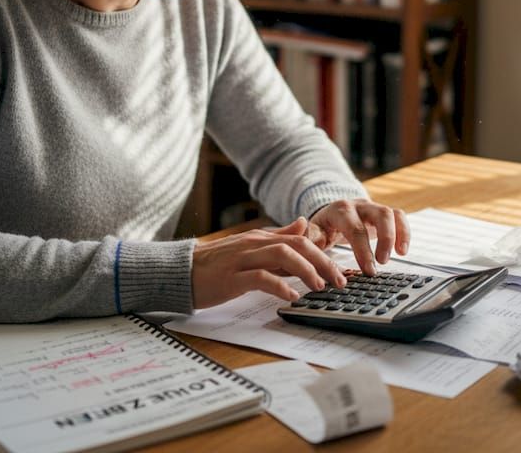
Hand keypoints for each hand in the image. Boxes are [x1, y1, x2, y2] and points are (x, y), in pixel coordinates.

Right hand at [191, 217, 347, 308]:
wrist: (181, 272)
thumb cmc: (217, 264)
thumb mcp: (250, 247)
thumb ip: (278, 236)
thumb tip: (304, 224)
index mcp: (260, 238)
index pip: (300, 239)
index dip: (324, 254)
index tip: (340, 271)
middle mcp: (254, 244)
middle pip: (297, 245)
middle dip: (323, 262)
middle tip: (339, 281)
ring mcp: (242, 259)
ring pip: (283, 255)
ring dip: (307, 271)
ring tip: (320, 287)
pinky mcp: (231, 278)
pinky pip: (260, 278)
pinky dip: (280, 286)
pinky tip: (292, 297)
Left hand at [309, 199, 409, 274]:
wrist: (330, 214)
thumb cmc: (322, 227)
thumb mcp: (313, 232)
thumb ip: (310, 237)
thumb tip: (309, 243)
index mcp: (339, 210)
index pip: (354, 227)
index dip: (363, 249)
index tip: (368, 269)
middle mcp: (359, 205)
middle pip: (379, 215)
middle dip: (384, 240)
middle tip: (382, 264)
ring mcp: (372, 207)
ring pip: (391, 213)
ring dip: (397, 234)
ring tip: (399, 255)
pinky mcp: (383, 213)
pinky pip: (399, 217)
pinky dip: (405, 231)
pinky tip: (403, 250)